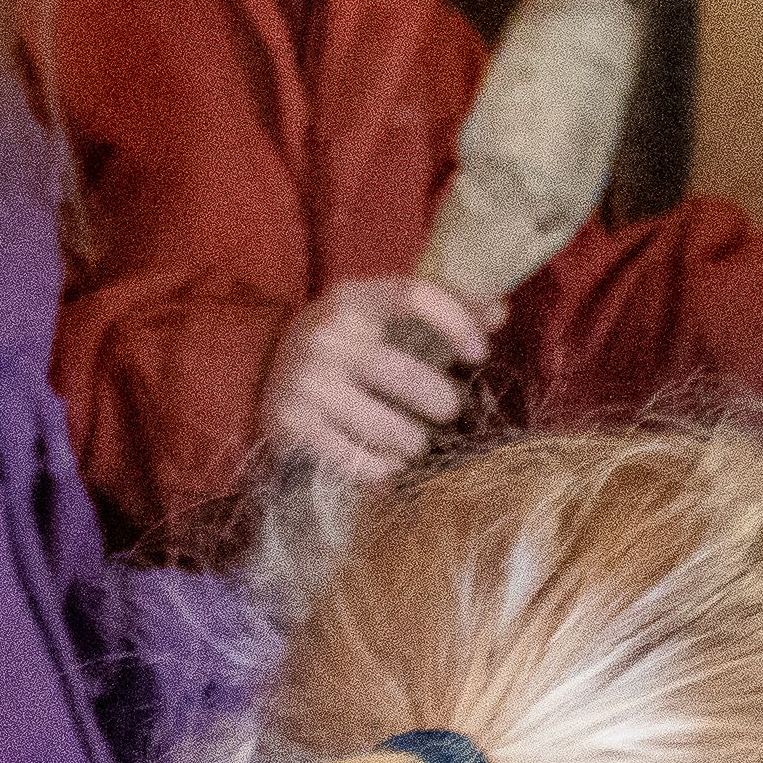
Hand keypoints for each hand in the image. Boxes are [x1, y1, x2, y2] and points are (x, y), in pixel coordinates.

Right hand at [260, 277, 491, 484]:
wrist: (261, 370)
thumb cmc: (344, 344)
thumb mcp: (380, 316)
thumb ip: (440, 309)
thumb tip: (500, 310)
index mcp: (352, 298)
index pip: (415, 295)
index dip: (457, 322)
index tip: (480, 354)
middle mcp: (327, 335)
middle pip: (410, 377)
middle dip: (441, 403)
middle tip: (446, 410)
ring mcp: (307, 381)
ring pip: (392, 429)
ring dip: (414, 442)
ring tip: (414, 440)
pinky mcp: (293, 424)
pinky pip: (362, 461)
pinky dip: (384, 467)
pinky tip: (386, 461)